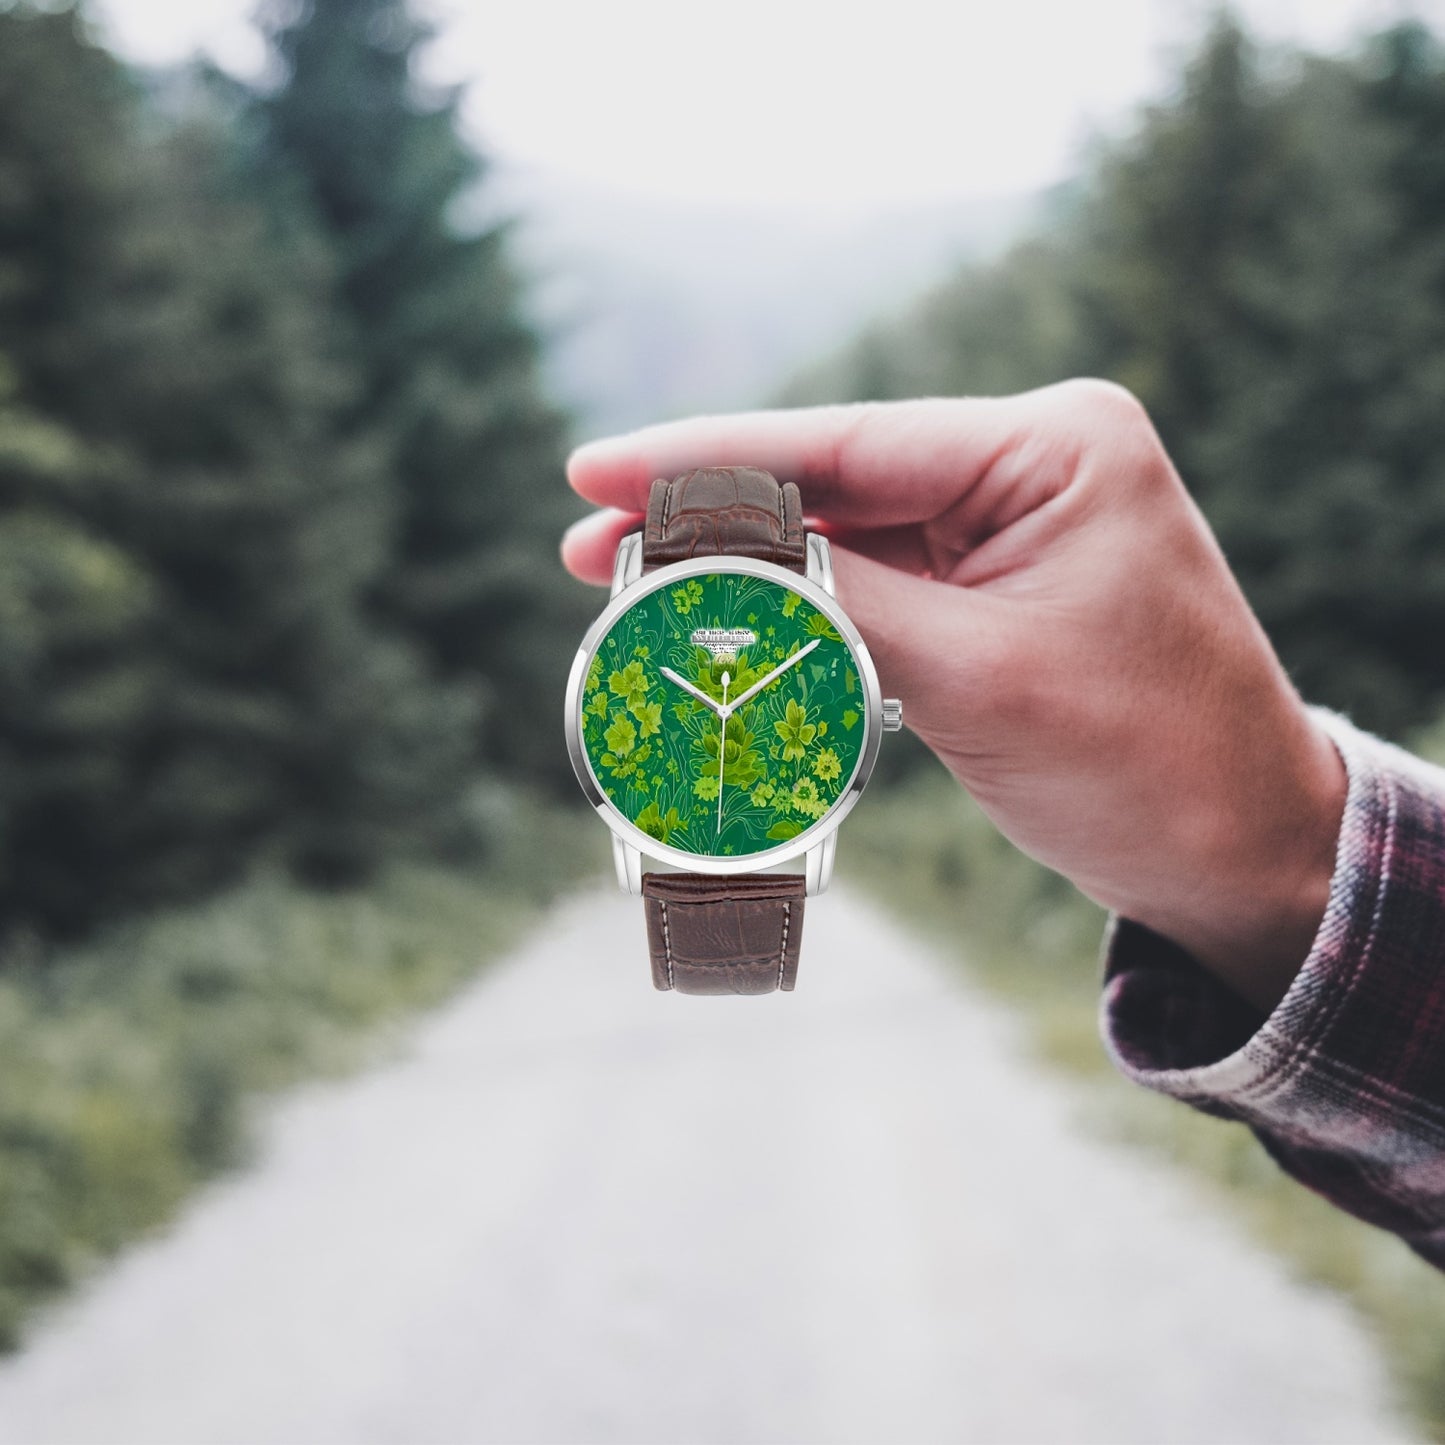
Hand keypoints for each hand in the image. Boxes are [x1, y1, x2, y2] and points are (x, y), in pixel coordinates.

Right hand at [562, 381, 1346, 1011]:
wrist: (1243, 853)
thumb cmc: (1149, 766)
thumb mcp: (977, 678)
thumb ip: (834, 604)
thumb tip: (705, 564)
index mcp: (1055, 447)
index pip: (845, 441)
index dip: (704, 458)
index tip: (592, 472)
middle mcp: (1034, 465)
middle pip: (834, 479)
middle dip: (711, 517)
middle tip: (589, 547)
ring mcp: (1015, 526)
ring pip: (846, 535)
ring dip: (749, 569)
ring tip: (635, 592)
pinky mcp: (998, 589)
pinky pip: (878, 585)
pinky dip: (802, 610)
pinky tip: (729, 624)